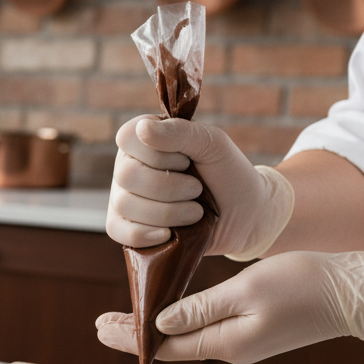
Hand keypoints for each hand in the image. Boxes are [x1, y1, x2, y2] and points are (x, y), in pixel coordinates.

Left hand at [96, 251, 363, 363]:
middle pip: (170, 345)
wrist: (353, 293)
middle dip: (134, 334)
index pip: (164, 346)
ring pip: (185, 338)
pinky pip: (204, 330)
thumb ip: (201, 308)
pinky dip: (178, 322)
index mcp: (226, 342)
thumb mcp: (246, 291)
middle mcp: (230, 348)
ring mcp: (242, 342)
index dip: (130, 338)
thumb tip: (160, 323)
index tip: (101, 328)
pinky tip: (166, 314)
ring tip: (123, 320)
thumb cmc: (304, 285)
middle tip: (100, 324)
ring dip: (153, 328)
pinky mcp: (252, 331)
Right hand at [108, 115, 292, 258]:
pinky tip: (169, 234)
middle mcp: (128, 168)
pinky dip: (146, 234)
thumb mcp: (213, 144)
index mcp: (144, 142)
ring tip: (195, 212)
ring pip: (125, 205)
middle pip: (126, 175)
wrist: (244, 215)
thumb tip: (143, 128)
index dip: (157, 154)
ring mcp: (124, 199)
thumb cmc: (227, 173)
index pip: (127, 138)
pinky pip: (118, 232)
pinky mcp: (128, 228)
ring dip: (167, 212)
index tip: (186, 160)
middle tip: (197, 189)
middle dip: (168, 187)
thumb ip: (181, 132)